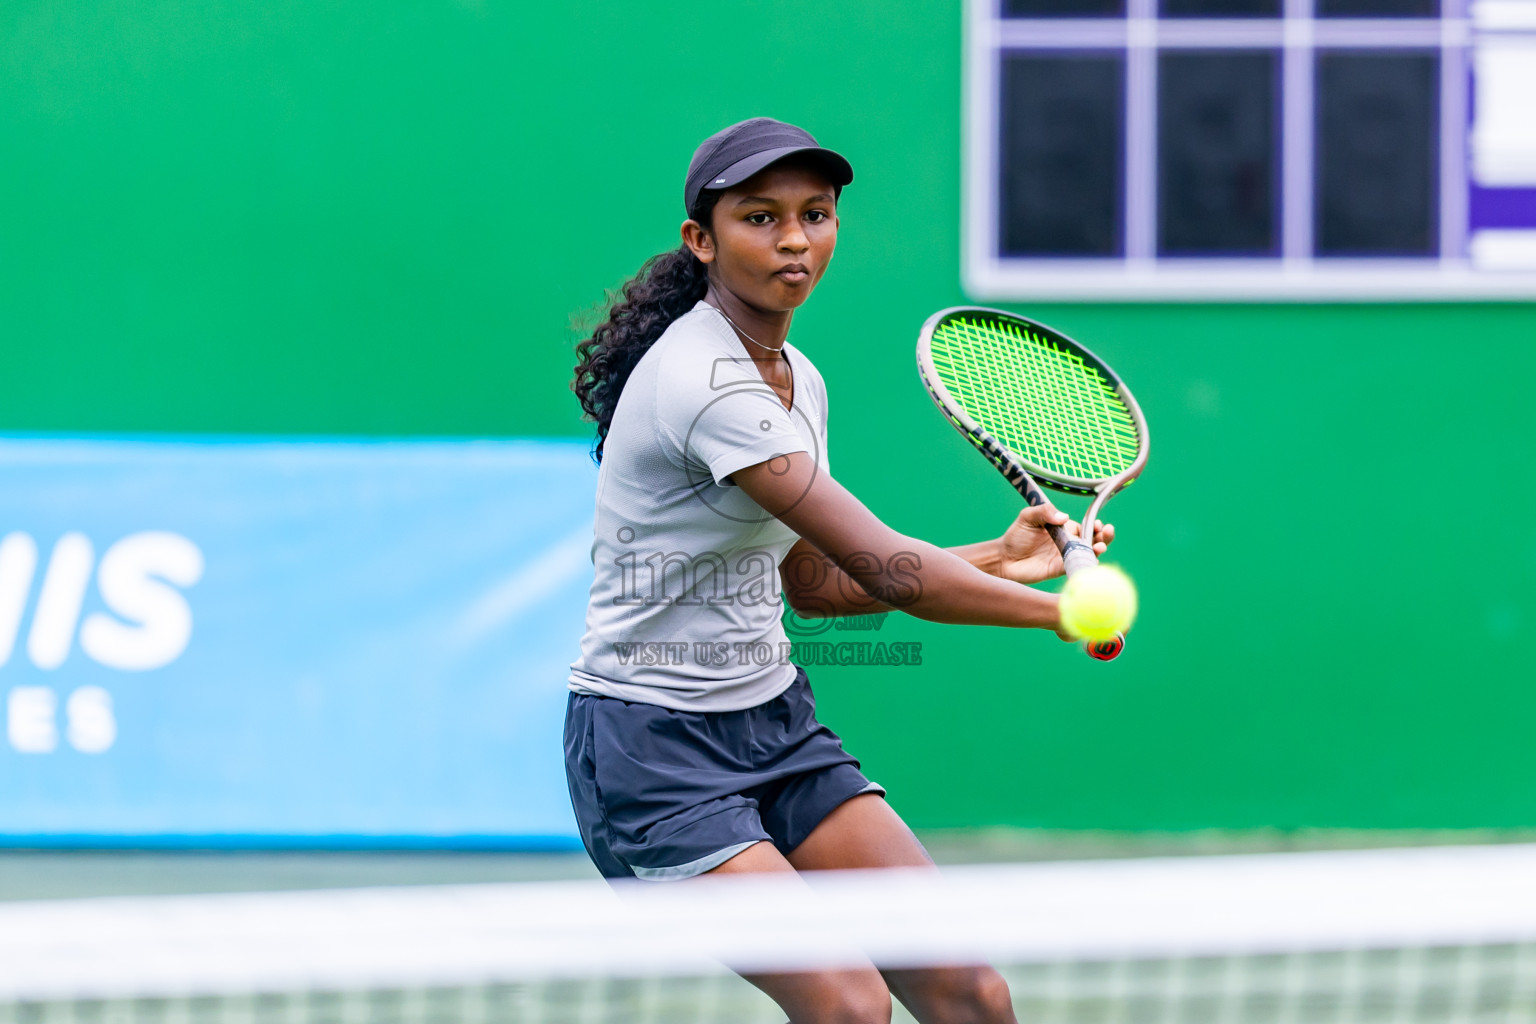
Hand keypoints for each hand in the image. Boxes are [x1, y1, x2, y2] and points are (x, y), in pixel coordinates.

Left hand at [996, 503, 1113, 585]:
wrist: (1004, 558)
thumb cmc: (1016, 536)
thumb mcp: (1028, 517)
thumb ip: (1044, 512)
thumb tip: (1064, 517)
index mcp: (1064, 528)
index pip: (1085, 525)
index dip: (1095, 525)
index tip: (1098, 524)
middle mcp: (1068, 542)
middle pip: (1092, 540)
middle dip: (1104, 536)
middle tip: (1106, 533)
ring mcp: (1066, 556)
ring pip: (1088, 554)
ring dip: (1098, 550)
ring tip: (1099, 547)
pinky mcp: (1060, 570)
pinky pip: (1077, 567)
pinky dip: (1085, 565)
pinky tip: (1090, 562)